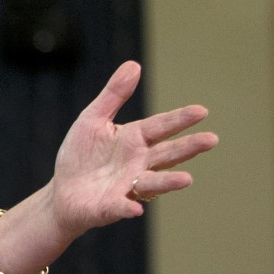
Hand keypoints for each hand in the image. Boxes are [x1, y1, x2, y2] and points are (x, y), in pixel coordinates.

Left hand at [48, 60, 217, 239]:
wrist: (62, 192)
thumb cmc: (82, 155)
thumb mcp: (93, 119)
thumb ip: (113, 95)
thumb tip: (134, 64)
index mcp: (134, 140)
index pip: (160, 126)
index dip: (179, 119)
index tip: (201, 111)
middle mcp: (138, 164)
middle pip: (167, 154)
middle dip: (188, 147)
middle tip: (211, 139)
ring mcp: (128, 186)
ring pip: (152, 183)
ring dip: (168, 182)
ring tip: (187, 179)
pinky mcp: (111, 206)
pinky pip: (121, 207)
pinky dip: (127, 207)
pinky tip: (134, 208)